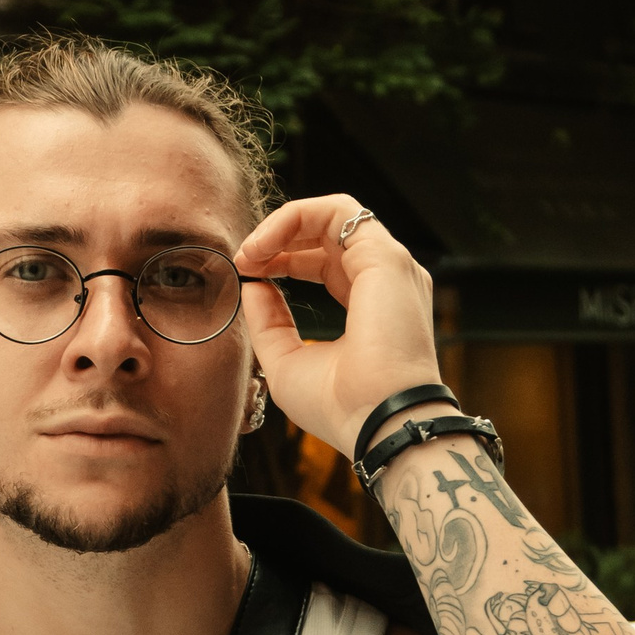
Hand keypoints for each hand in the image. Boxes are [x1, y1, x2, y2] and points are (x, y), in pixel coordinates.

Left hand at [235, 195, 446, 457]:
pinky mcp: (385, 256)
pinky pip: (337, 212)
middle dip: (279, 239)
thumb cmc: (340, 406)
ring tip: (251, 252)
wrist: (377, 422)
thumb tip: (253, 284)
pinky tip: (265, 246)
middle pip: (329, 233)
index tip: (249, 273)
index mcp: (369, 305)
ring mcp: (389, 265)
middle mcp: (385, 280)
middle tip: (244, 260)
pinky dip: (294, 218)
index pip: (325, 262)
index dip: (283, 259)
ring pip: (334, 214)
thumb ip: (269, 320)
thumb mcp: (286, 359)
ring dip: (283, 225)